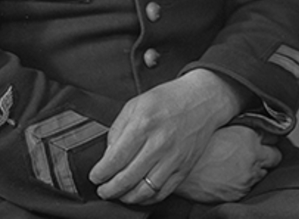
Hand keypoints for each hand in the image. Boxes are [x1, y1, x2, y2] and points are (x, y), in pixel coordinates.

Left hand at [90, 69, 249, 203]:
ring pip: (144, 191)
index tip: (95, 176)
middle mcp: (159, 143)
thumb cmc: (169, 99)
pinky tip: (139, 194)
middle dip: (108, 189)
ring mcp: (173, 157)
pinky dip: (147, 199)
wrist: (203, 99)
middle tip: (103, 189)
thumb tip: (108, 156)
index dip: (100, 174)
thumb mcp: (136, 104)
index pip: (114, 160)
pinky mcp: (184, 167)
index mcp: (144, 124)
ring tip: (119, 194)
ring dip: (126, 197)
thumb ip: (117, 130)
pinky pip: (162, 192)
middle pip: (126, 179)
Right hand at [175, 125, 282, 202]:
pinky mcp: (236, 195)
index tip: (265, 139)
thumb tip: (252, 123)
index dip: (269, 140)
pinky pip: (248, 188)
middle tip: (255, 153)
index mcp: (250, 139)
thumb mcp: (221, 126)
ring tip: (240, 164)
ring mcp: (246, 180)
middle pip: (274, 159)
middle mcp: (253, 160)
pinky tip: (232, 176)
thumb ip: (241, 126)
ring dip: (255, 170)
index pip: (275, 139)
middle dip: (266, 156)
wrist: (177, 169)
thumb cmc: (195, 144)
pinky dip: (243, 183)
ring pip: (262, 175)